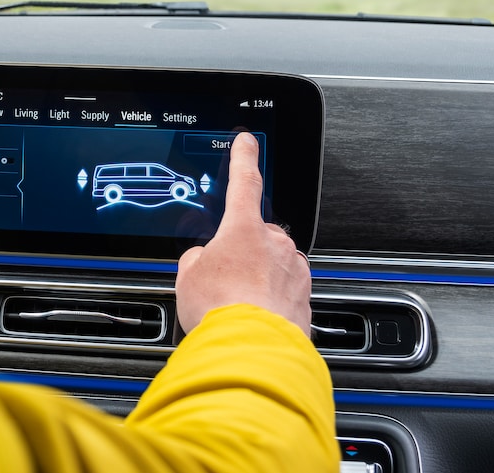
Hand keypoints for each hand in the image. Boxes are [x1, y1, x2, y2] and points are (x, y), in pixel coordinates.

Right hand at [175, 132, 311, 334]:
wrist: (251, 351)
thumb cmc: (219, 310)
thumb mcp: (187, 274)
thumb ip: (198, 258)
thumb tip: (206, 261)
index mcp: (244, 229)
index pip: (244, 182)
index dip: (244, 159)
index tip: (247, 142)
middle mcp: (276, 245)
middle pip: (257, 238)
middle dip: (242, 254)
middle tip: (222, 280)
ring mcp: (294, 273)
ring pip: (273, 267)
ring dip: (257, 281)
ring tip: (235, 307)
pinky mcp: (306, 301)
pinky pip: (284, 295)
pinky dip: (270, 304)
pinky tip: (253, 320)